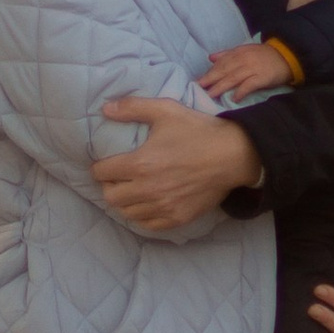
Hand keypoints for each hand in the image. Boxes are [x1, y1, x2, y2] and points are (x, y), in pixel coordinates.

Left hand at [93, 93, 262, 230]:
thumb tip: (105, 109)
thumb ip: (133, 108)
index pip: (102, 173)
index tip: (103, 164)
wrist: (234, 155)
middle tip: (116, 178)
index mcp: (141, 163)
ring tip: (131, 191)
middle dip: (108, 186)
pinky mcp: (177, 218)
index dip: (99, 167)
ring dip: (124, 202)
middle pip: (110, 197)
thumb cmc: (199, 131)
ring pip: (127, 213)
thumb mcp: (166, 110)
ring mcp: (163, 206)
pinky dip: (142, 215)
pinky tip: (146, 204)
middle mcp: (148, 189)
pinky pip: (148, 224)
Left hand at [198, 41, 293, 97]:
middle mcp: (244, 59)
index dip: (209, 72)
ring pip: (233, 78)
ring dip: (221, 86)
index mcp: (238, 52)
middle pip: (224, 70)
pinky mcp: (262, 77)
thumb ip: (227, 54)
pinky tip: (234, 99)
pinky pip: (249, 85)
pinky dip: (241, 92)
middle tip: (199, 88)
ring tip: (211, 94)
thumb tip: (210, 57)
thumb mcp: (245, 50)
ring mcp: (253, 68)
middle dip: (211, 79)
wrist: (286, 56)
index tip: (198, 81)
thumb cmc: (264, 55)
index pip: (221, 63)